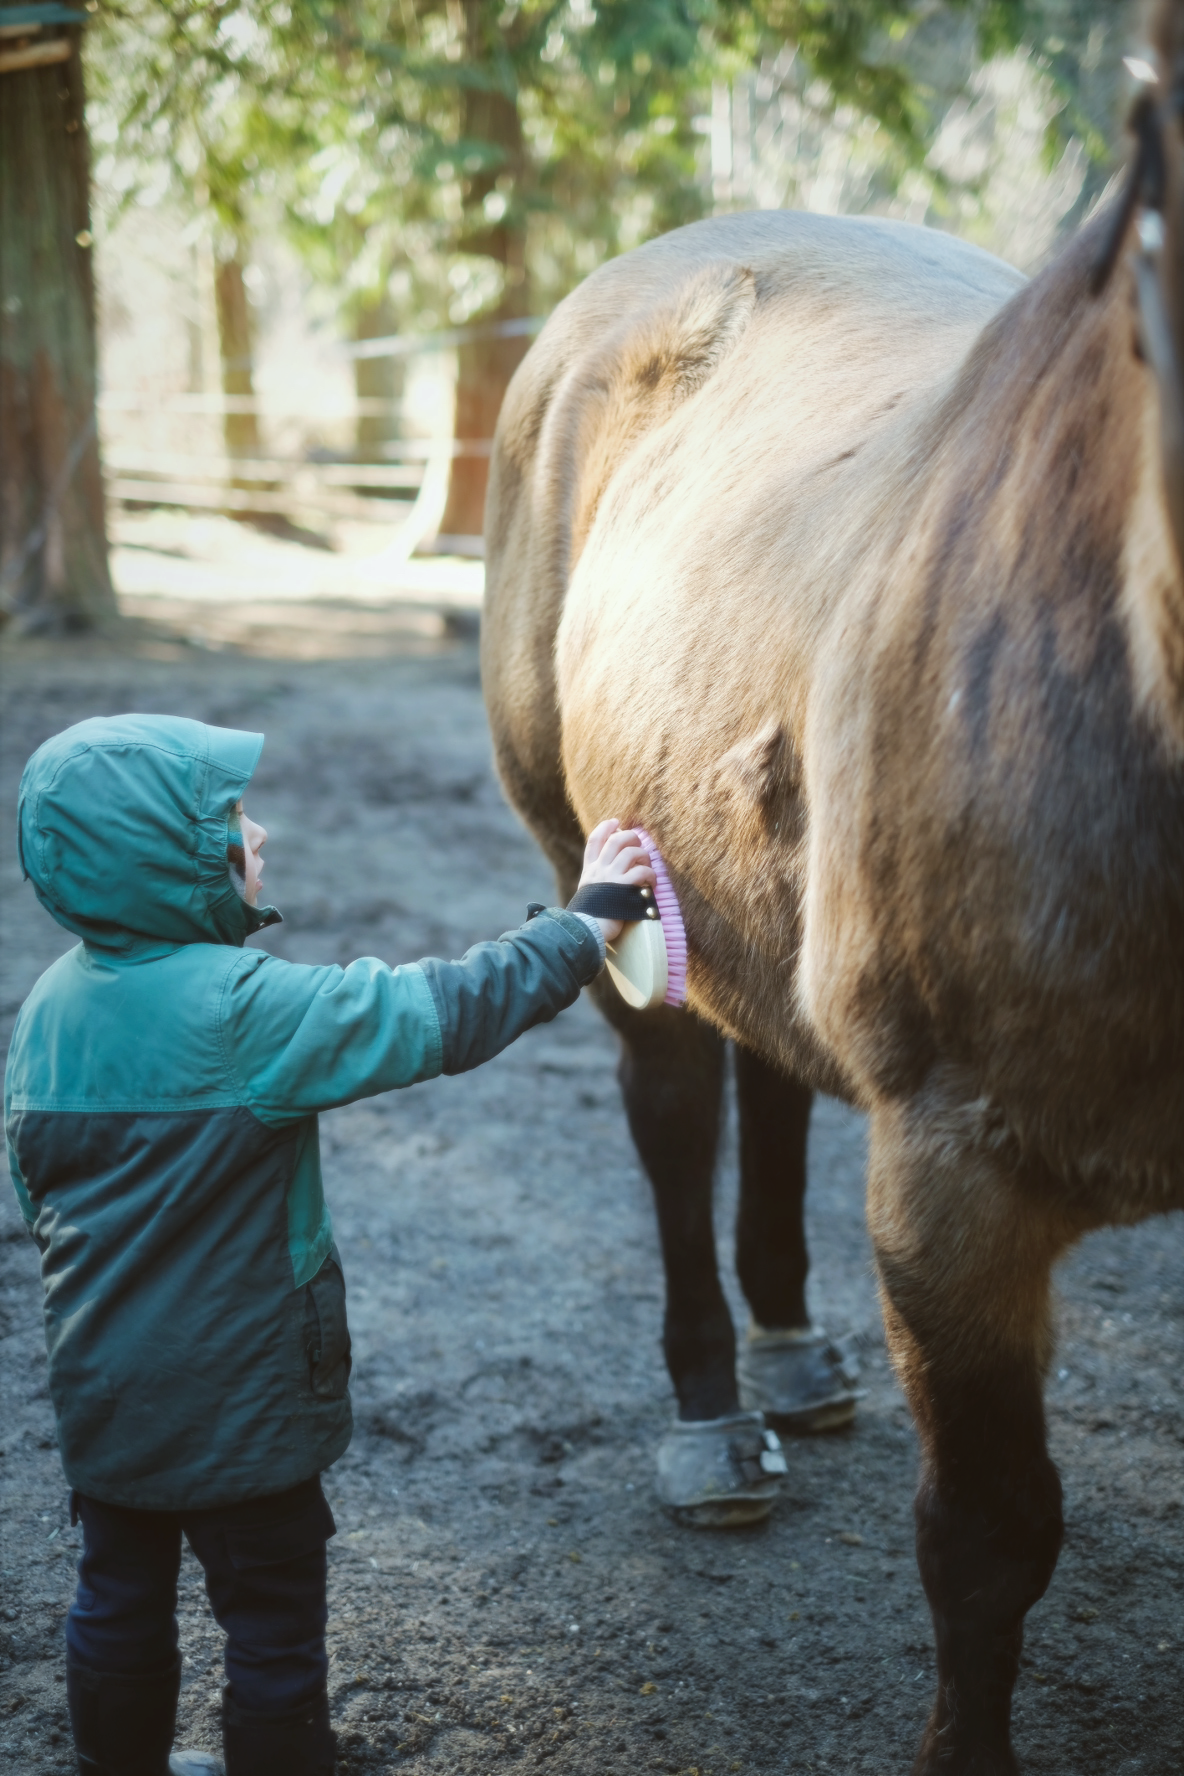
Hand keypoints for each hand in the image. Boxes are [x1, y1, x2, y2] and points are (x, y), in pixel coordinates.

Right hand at [578, 818, 657, 941]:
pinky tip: (652, 884)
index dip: (605, 828)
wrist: (586, 930)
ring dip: (643, 855)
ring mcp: (611, 877)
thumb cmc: (588, 917)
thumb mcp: (587, 894)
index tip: (615, 821)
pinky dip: (650, 875)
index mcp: (590, 870)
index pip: (594, 841)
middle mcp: (599, 870)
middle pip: (615, 840)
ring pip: (630, 852)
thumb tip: (607, 875)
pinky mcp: (623, 889)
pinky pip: (641, 873)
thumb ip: (596, 882)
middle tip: (638, 842)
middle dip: (630, 836)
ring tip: (647, 865)